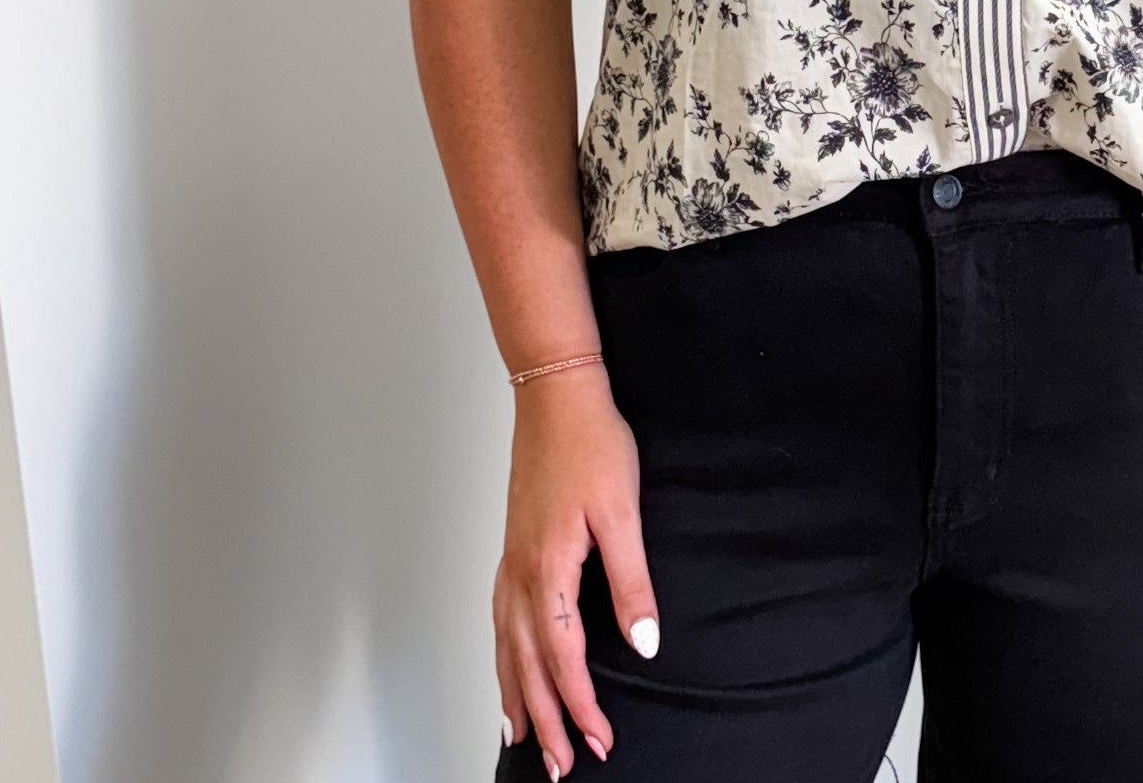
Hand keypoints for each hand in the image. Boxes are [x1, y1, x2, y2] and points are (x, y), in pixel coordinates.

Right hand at [495, 364, 656, 774]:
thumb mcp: (623, 512)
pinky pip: (499, 622)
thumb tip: (644, 643)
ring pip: (505, 649)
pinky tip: (507, 670)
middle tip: (557, 767)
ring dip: (515, 698)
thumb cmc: (592, 444)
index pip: (563, 659)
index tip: (600, 740)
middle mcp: (520, 575)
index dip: (581, 705)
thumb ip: (631, 582)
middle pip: (527, 667)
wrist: (556, 396)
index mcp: (549, 570)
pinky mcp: (512, 550)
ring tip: (522, 739)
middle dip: (544, 721)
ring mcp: (510, 563)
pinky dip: (501, 659)